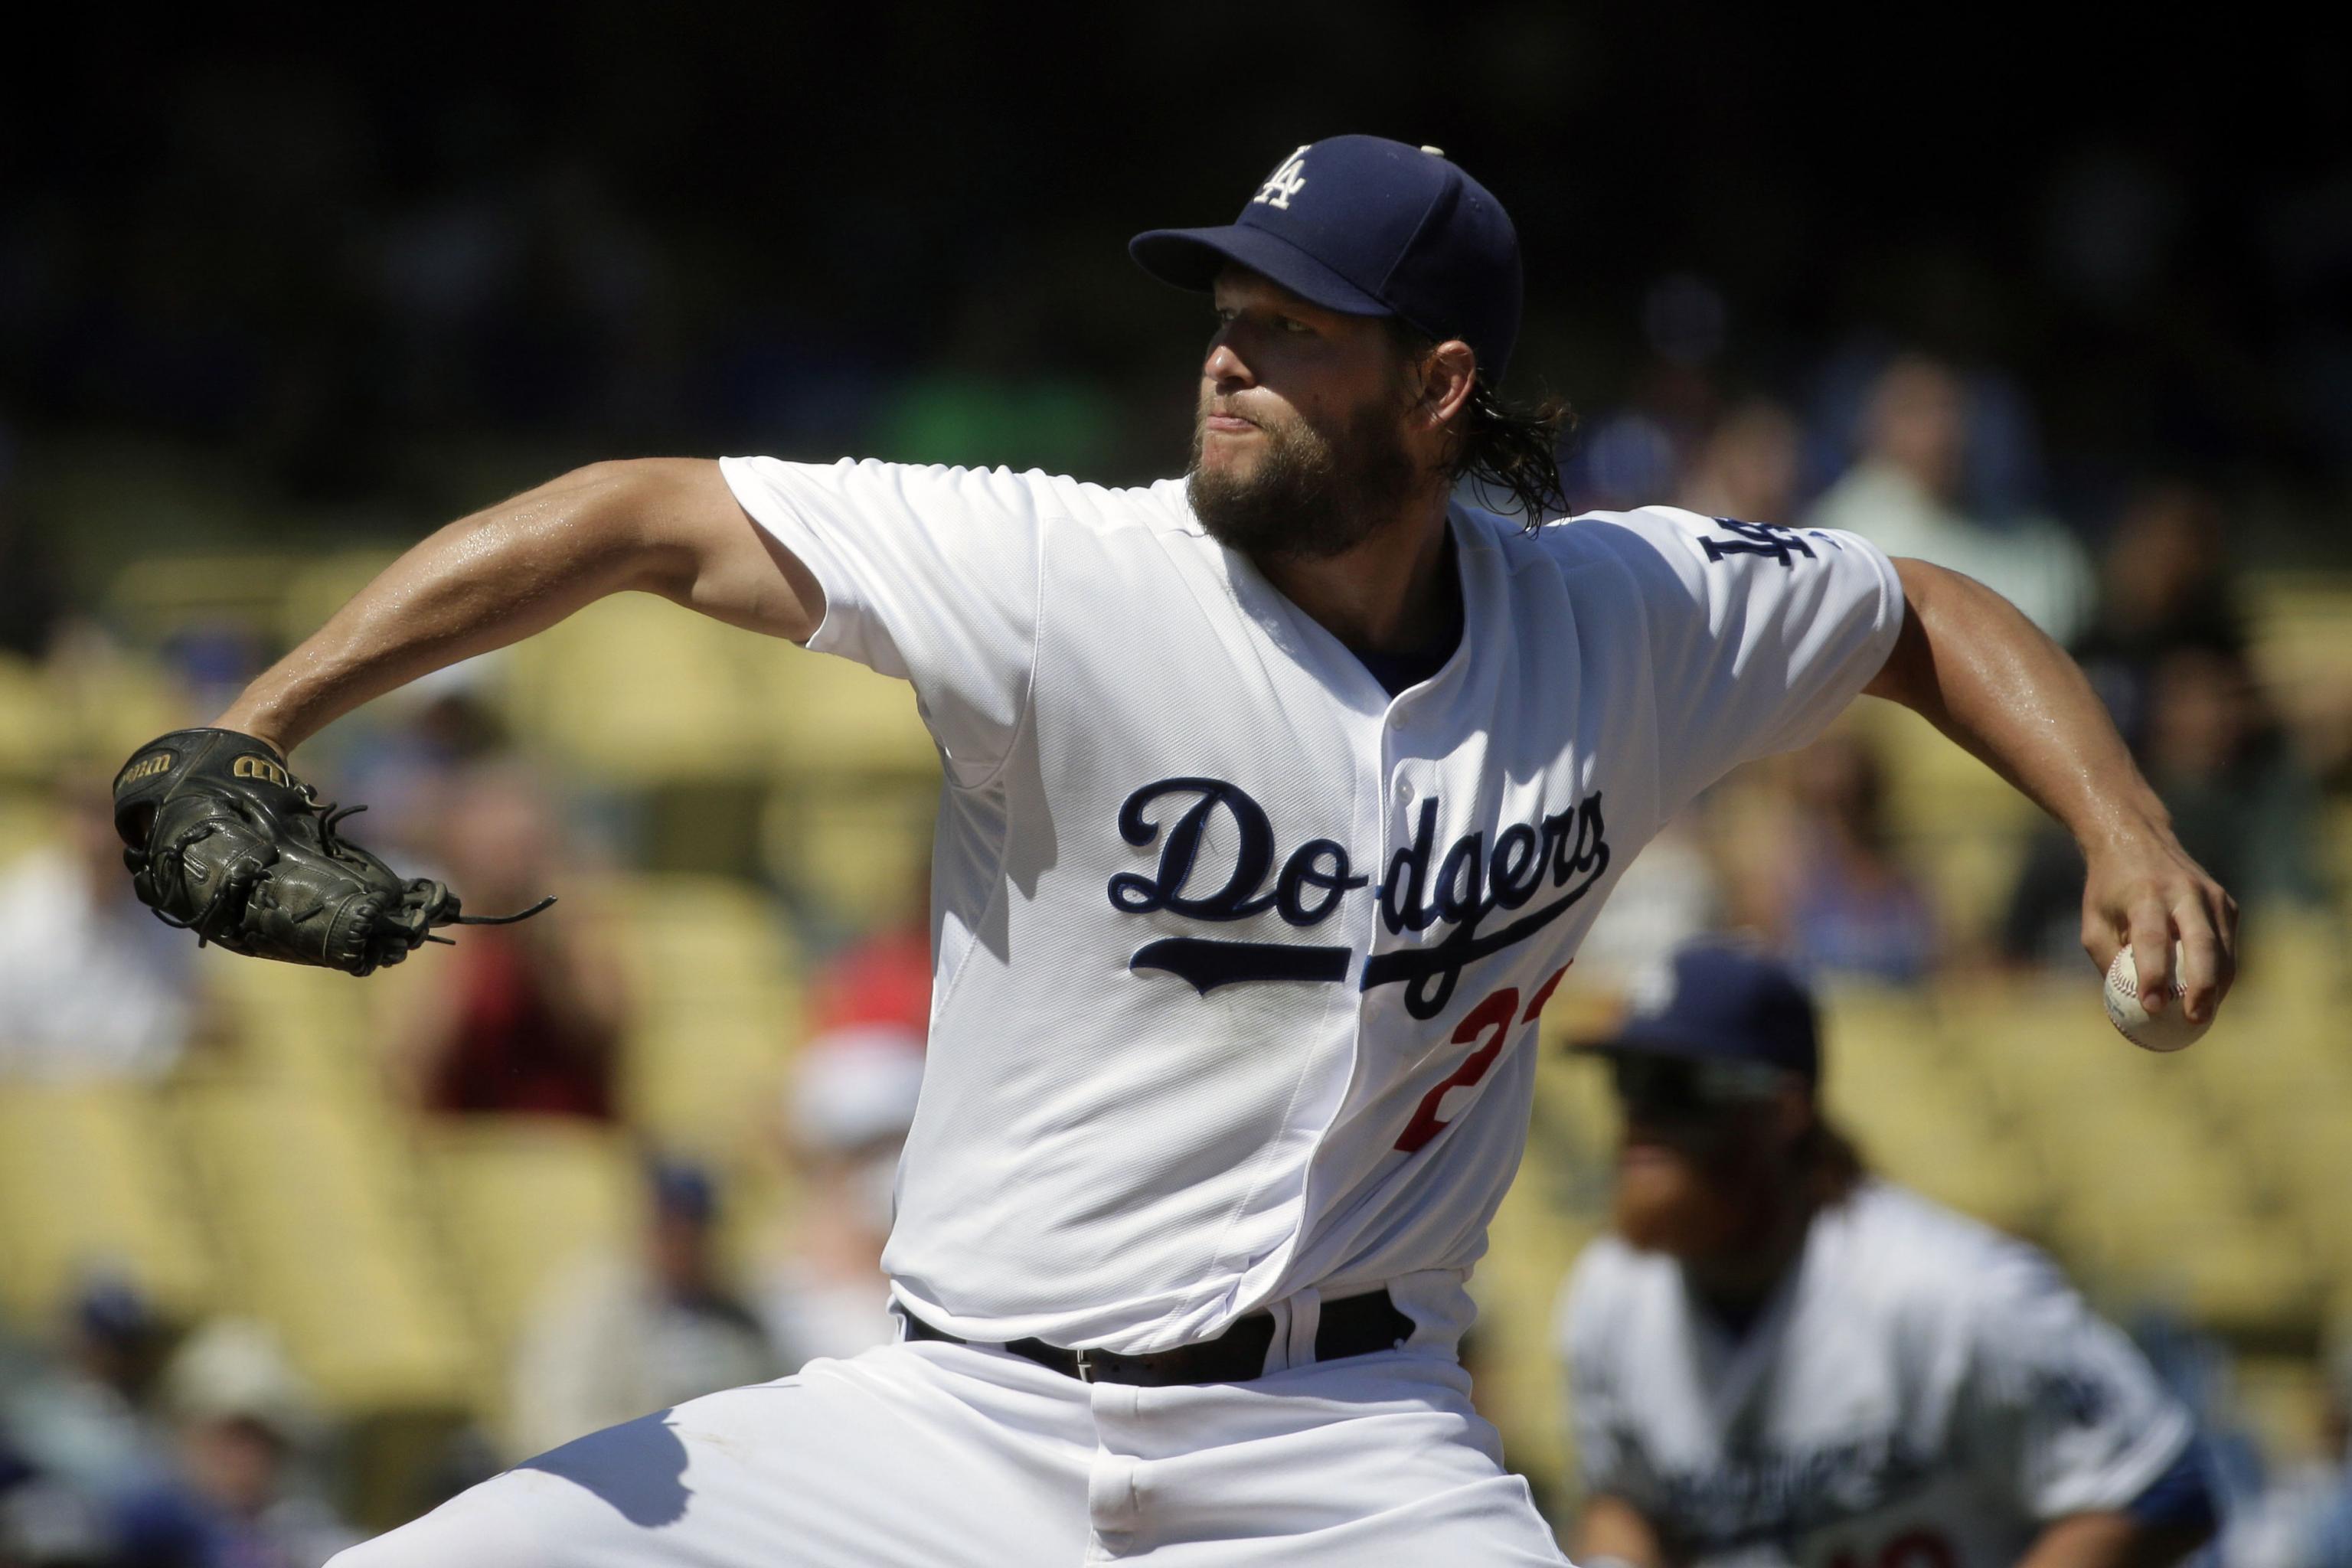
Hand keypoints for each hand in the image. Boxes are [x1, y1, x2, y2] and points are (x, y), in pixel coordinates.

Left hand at [2079, 824, 2237, 1026]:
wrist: (2136, 838)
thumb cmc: (2109, 891)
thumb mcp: (2093, 922)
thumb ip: (2109, 961)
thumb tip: (2125, 1008)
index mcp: (2145, 894)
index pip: (2152, 939)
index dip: (2154, 975)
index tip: (2152, 1008)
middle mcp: (2184, 892)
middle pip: (2202, 944)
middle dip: (2202, 986)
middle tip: (2194, 1020)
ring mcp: (2211, 895)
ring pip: (2223, 948)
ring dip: (2218, 986)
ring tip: (2203, 1015)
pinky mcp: (2226, 901)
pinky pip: (2228, 943)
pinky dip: (2222, 971)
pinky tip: (2210, 993)